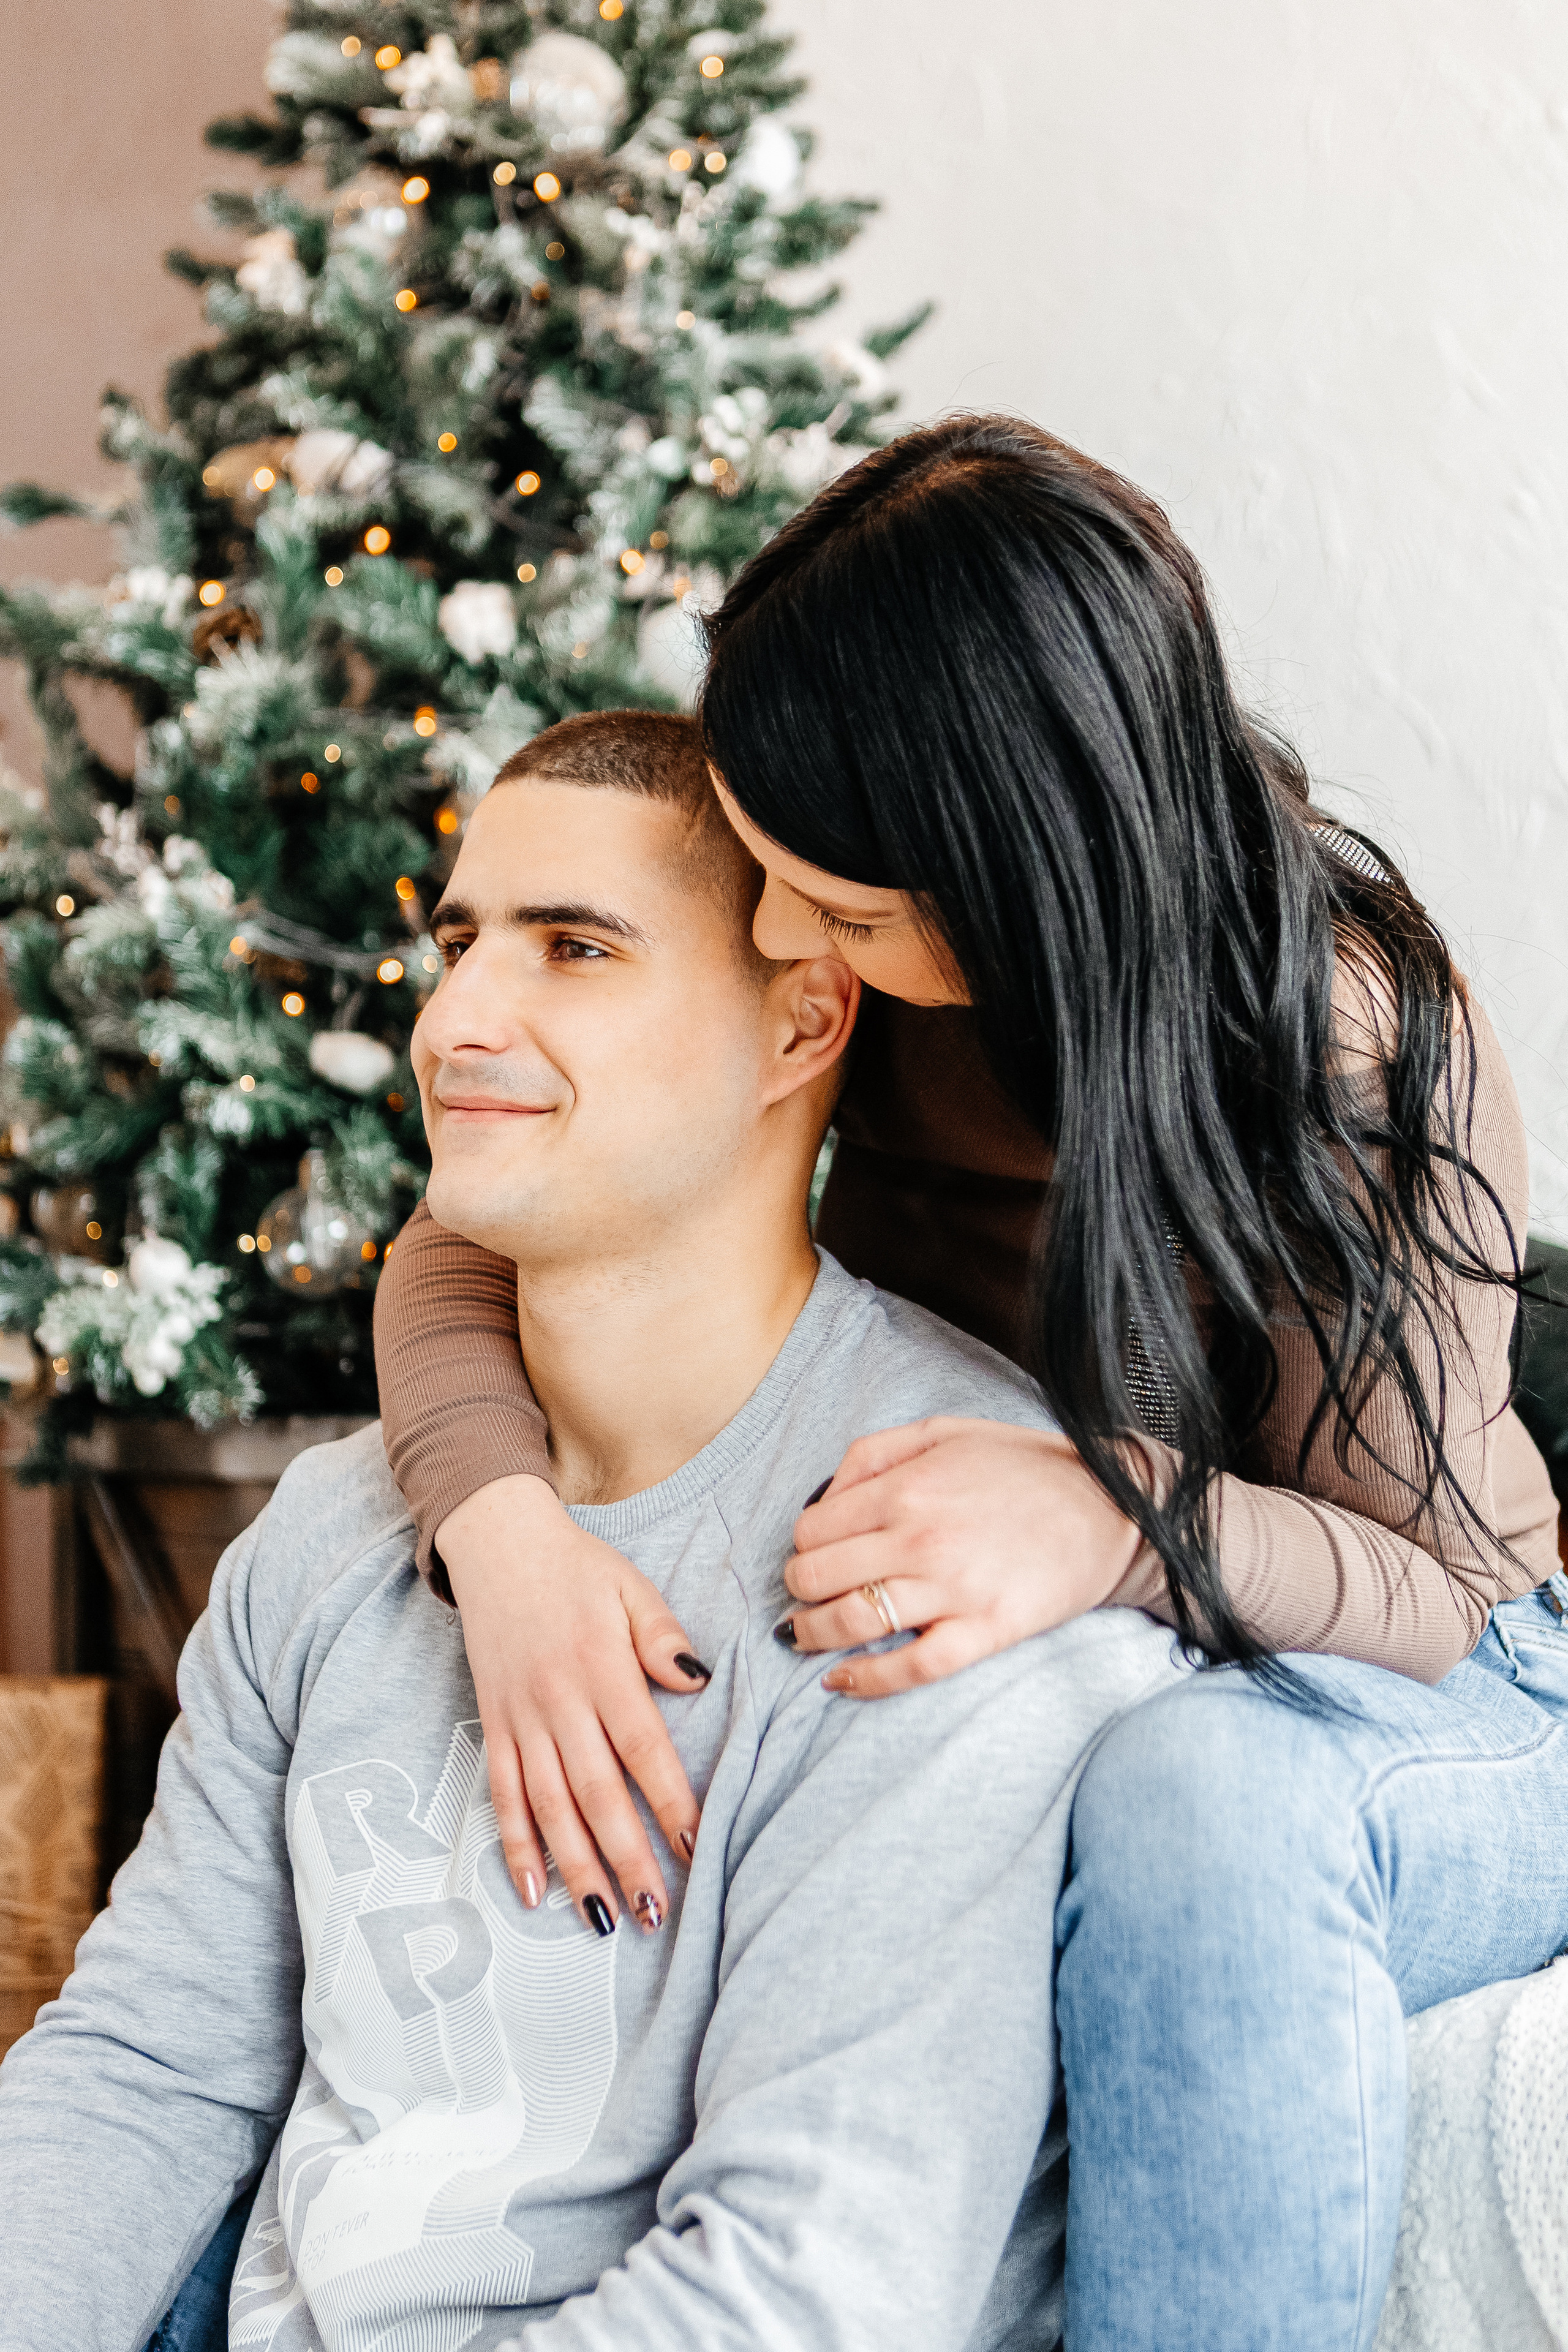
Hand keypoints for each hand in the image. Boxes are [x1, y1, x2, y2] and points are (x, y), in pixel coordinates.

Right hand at [439, 1476, 706, 1934]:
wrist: (497, 1544)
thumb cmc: (577, 1568)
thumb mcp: (631, 1586)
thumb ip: (662, 1636)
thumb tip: (696, 1680)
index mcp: (602, 1667)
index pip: (643, 1748)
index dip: (671, 1801)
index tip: (697, 1848)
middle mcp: (559, 1700)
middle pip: (597, 1792)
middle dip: (628, 1856)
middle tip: (655, 1911)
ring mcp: (521, 1717)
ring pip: (549, 1805)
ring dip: (576, 1866)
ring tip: (605, 1918)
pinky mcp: (493, 1724)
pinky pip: (503, 1793)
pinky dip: (514, 1844)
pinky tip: (530, 1889)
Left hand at [783, 1419, 1143, 1697]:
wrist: (1112, 1507)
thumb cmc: (1025, 1468)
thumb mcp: (943, 1433)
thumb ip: (873, 1454)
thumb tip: (822, 1496)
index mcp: (907, 1486)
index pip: (813, 1529)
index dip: (802, 1544)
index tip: (812, 1553)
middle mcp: (920, 1537)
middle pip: (818, 1576)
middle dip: (798, 1589)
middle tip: (803, 1593)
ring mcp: (953, 1589)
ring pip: (851, 1622)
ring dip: (812, 1635)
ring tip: (804, 1637)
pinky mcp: (986, 1631)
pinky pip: (910, 1667)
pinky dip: (865, 1680)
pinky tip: (840, 1681)